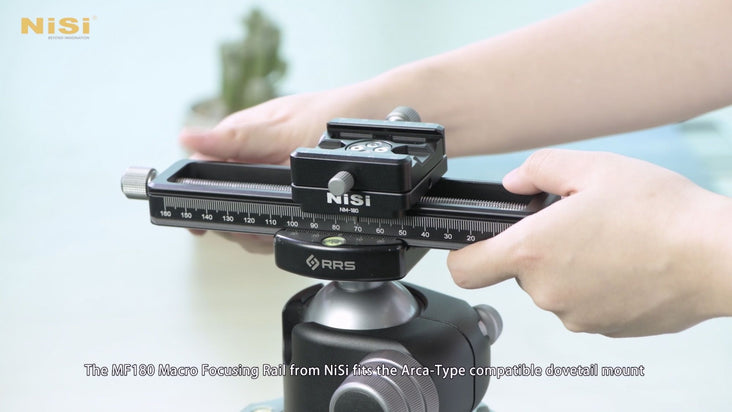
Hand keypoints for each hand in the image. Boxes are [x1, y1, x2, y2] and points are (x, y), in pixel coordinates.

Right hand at [179, 83, 395, 251]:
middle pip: (220, 201)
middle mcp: (249, 159)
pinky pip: (269, 221)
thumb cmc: (327, 114)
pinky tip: (283, 231)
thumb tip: (188, 137)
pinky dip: (274, 231)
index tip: (199, 224)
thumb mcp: (280, 129)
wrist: (371, 120)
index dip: (195, 199)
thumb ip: (236, 139)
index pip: (200, 170)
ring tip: (268, 233)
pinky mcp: (286, 194)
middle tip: (248, 231)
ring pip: (244, 216)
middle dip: (232, 222)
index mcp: (238, 138)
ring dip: (253, 231)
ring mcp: (268, 178)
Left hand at [447, 149, 731, 336]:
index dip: (463, 253)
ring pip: (554, 288)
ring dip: (569, 267)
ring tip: (608, 241)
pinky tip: (624, 262)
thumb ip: (538, 169)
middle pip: (518, 271)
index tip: (473, 243)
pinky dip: (594, 285)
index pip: (464, 268)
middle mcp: (547, 291)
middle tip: (576, 223)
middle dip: (538, 248)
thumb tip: (514, 182)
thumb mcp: (591, 167)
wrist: (715, 255)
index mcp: (532, 252)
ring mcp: (576, 315)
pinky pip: (583, 303)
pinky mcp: (605, 328)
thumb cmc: (660, 212)